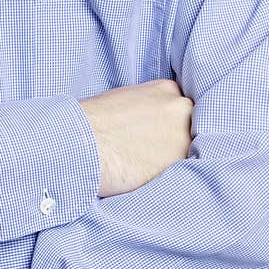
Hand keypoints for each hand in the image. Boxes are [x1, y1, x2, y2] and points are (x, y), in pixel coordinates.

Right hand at [79, 79, 193, 197]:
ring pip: (186, 153)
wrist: (80, 143)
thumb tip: (147, 128)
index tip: (152, 137)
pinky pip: (179, 173)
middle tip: (148, 154)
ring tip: (142, 169)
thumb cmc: (89, 123)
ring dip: (170, 161)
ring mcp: (183, 136)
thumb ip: (144, 110)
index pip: (179, 109)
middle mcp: (181, 109)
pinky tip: (142, 178)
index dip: (166, 126)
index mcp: (166, 89)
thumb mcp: (121, 101)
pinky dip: (165, 178)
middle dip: (173, 140)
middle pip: (188, 128)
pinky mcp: (178, 164)